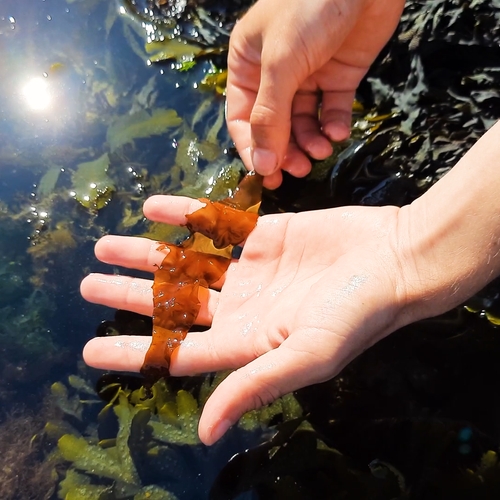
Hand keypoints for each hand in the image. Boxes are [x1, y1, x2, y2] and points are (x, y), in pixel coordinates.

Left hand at [81, 195, 414, 444]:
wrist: (396, 259)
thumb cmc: (359, 312)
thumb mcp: (307, 355)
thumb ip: (254, 385)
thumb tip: (205, 431)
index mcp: (248, 341)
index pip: (179, 351)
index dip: (135, 353)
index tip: (90, 353)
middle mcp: (244, 306)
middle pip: (174, 303)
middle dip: (129, 296)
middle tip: (87, 286)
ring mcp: (252, 268)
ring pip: (187, 262)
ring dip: (147, 254)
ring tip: (106, 245)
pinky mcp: (266, 234)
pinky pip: (216, 223)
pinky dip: (185, 214)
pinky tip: (154, 207)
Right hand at [226, 0, 405, 187]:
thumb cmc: (311, 6)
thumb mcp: (282, 62)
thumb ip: (270, 115)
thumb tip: (262, 165)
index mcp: (247, 65)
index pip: (242, 118)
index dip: (253, 149)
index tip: (266, 176)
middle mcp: (274, 74)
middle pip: (273, 126)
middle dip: (285, 150)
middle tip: (299, 170)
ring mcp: (307, 76)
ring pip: (302, 123)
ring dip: (310, 142)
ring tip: (321, 151)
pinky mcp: (337, 77)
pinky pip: (331, 110)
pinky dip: (334, 125)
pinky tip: (338, 132)